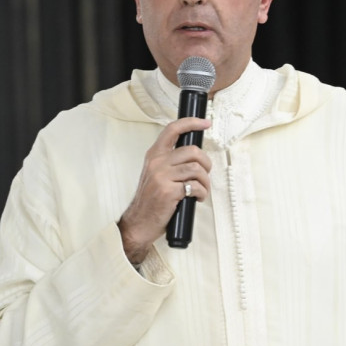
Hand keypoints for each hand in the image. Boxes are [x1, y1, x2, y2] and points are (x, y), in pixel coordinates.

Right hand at [118, 117, 212, 263]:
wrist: (139, 222)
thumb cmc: (151, 200)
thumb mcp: (156, 173)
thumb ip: (170, 161)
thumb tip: (195, 154)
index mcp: (154, 155)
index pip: (173, 129)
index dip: (191, 123)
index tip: (205, 123)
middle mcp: (157, 162)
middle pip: (193, 151)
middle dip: (206, 163)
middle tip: (205, 173)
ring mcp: (162, 176)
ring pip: (197, 169)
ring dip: (205, 181)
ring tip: (201, 189)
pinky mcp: (169, 191)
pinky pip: (195, 186)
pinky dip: (202, 193)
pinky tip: (197, 198)